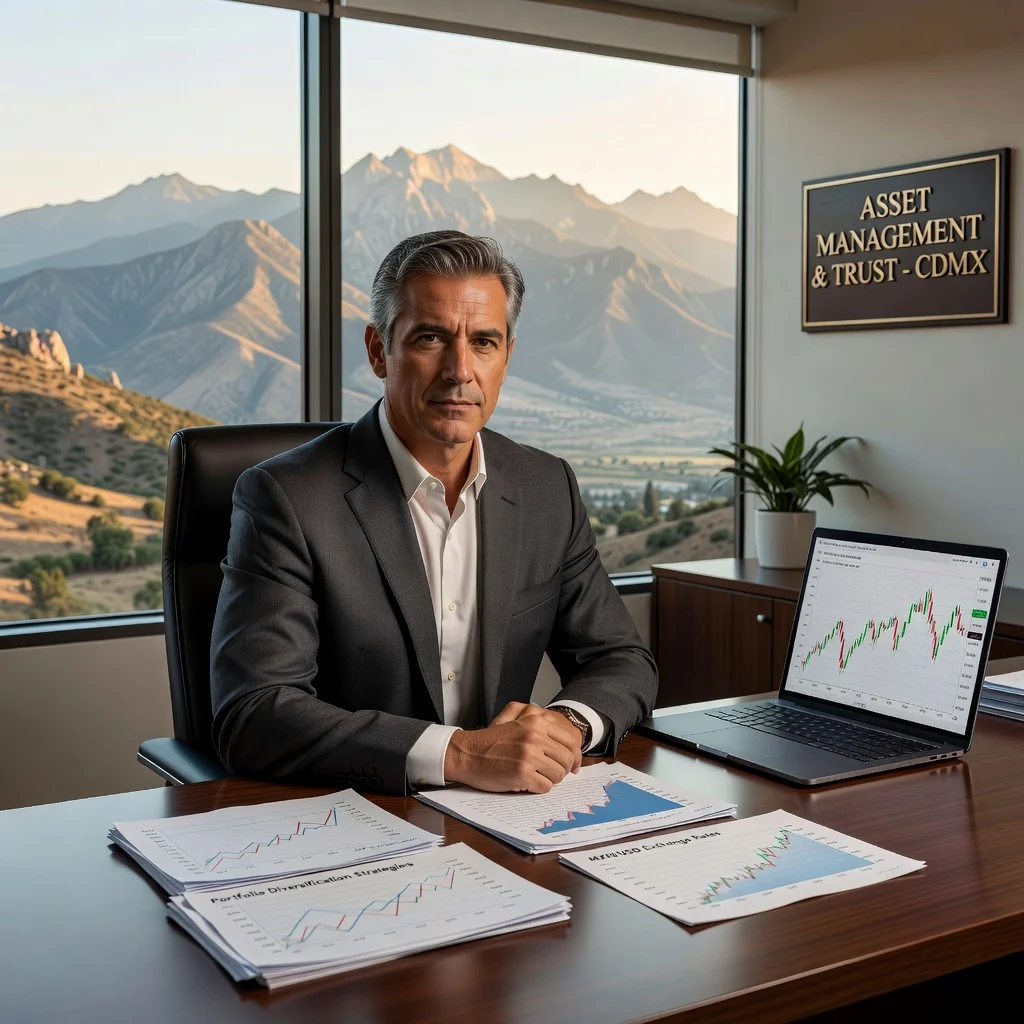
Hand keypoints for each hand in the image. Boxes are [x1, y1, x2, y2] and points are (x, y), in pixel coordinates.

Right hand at [444, 702, 582, 792]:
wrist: (467, 753)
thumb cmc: (493, 743)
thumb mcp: (520, 725)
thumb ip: (544, 732)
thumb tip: (572, 751)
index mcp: (537, 721)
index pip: (571, 740)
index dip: (574, 756)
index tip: (572, 766)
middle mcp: (535, 735)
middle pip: (567, 759)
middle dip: (562, 770)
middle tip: (551, 774)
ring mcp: (529, 754)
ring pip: (558, 775)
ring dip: (549, 780)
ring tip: (536, 777)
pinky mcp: (522, 773)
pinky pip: (545, 787)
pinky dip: (538, 788)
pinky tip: (527, 783)